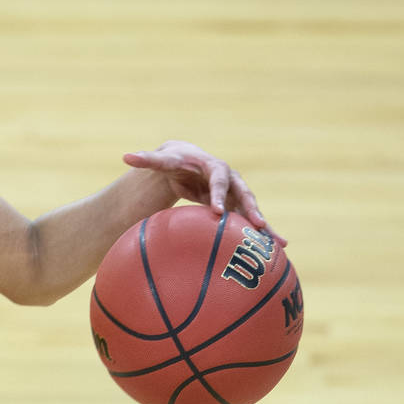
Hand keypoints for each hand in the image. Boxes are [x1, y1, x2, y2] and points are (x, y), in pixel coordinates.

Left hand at [124, 141, 284, 243]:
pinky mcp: (236, 204)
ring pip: (251, 207)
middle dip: (250, 208)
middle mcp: (229, 178)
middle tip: (257, 224)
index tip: (217, 211)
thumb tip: (126, 156)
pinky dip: (263, 232)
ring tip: (277, 242)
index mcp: (213, 166)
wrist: (189, 160)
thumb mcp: (163, 160)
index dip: (219, 194)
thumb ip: (147, 160)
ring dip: (263, 223)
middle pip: (243, 192)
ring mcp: (235, 191)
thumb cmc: (174, 160)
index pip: (218, 179)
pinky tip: (278, 248)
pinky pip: (250, 219)